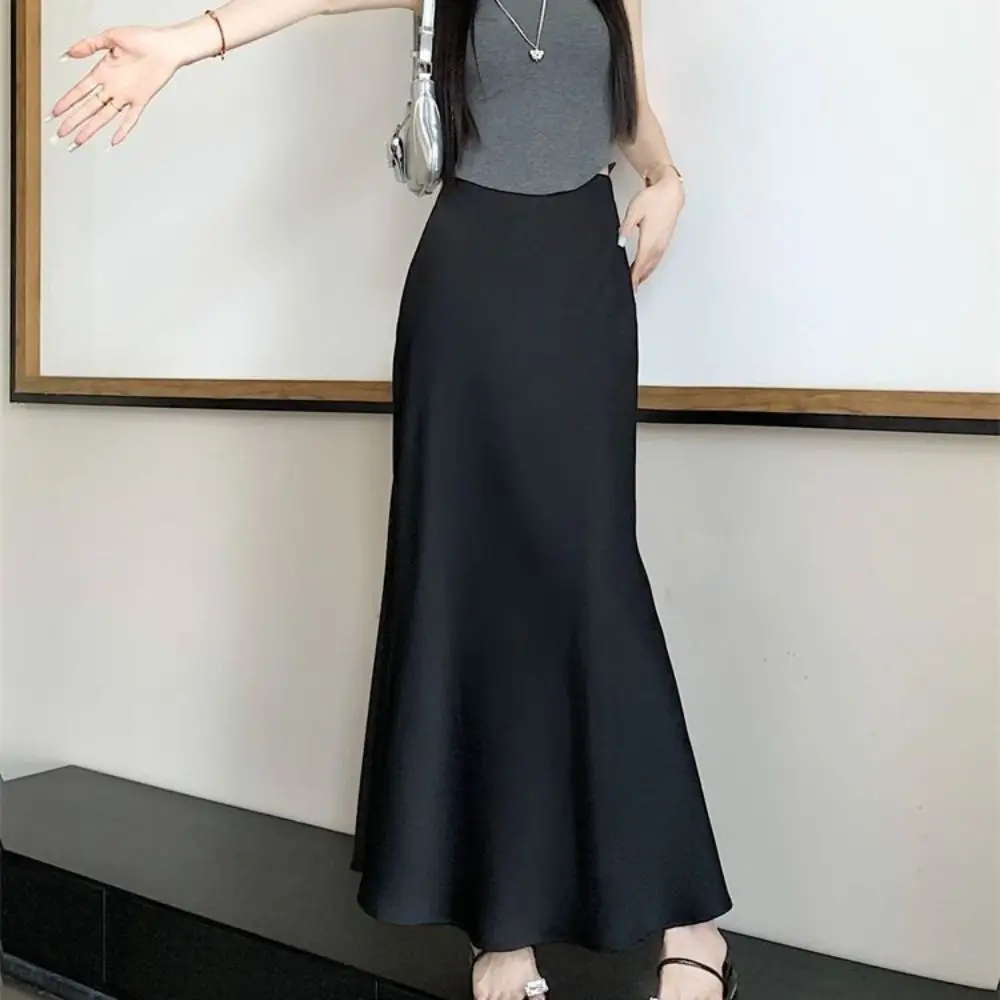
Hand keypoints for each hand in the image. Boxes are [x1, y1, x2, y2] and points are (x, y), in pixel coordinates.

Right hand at [48, 26, 188, 149]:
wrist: (166, 47)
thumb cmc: (142, 39)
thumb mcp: (111, 37)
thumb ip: (89, 45)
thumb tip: (68, 54)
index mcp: (102, 72)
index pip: (79, 91)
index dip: (66, 102)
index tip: (54, 113)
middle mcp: (112, 87)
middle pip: (88, 108)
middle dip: (73, 121)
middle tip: (60, 133)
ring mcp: (126, 96)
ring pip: (104, 117)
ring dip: (90, 129)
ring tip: (78, 141)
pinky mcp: (141, 101)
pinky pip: (131, 119)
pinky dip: (122, 131)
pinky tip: (113, 142)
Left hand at [618, 172, 684, 288]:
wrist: (670, 192)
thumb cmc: (653, 199)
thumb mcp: (634, 211)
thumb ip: (626, 228)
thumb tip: (620, 242)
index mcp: (649, 241)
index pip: (639, 266)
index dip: (633, 278)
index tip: (628, 288)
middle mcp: (658, 245)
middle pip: (646, 269)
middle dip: (638, 281)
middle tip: (630, 290)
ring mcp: (663, 244)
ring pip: (653, 266)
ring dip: (644, 276)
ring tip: (636, 284)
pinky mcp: (665, 242)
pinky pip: (657, 260)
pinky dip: (650, 268)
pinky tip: (645, 270)